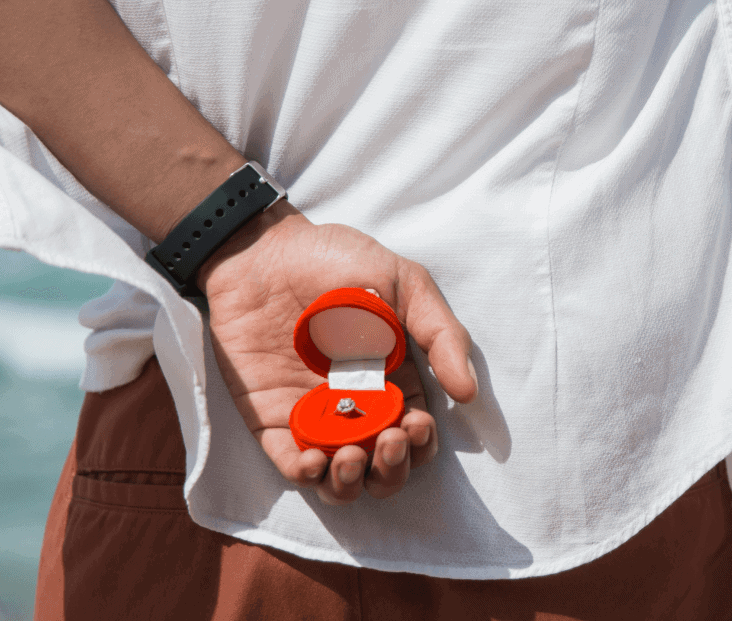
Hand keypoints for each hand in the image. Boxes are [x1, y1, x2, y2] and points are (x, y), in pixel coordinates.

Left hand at [196, 201, 476, 504]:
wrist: (263, 250)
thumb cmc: (338, 261)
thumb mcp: (404, 284)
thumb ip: (440, 334)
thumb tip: (468, 393)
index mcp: (396, 382)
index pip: (417, 437)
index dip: (422, 446)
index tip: (415, 424)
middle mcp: (358, 409)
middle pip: (384, 469)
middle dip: (392, 470)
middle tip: (388, 442)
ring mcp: (314, 418)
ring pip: (340, 480)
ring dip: (352, 483)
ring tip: (350, 457)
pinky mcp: (271, 419)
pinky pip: (290, 465)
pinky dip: (306, 476)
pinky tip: (314, 460)